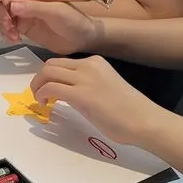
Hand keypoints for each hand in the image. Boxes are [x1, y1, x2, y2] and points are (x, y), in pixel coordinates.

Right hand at [0, 0, 99, 53]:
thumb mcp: (56, 11)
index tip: (5, 2)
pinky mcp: (24, 28)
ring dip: (3, 25)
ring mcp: (25, 14)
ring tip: (13, 36)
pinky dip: (7, 34)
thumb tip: (11, 5)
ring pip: (4, 14)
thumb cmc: (74, 20)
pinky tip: (15, 40)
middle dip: (2, 11)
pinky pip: (8, 28)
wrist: (82, 39)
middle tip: (8, 25)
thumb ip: (34, 8)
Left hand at [30, 56, 167, 145]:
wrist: (144, 120)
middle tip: (39, 94)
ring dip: (37, 86)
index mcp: (96, 62)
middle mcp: (88, 65)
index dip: (50, 75)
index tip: (48, 89)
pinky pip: (51, 88)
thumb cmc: (128, 110)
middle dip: (39, 79)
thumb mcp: (104, 88)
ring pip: (47, 73)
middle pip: (51, 64)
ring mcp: (85, 78)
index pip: (63, 62)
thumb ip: (86, 86)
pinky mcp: (81, 94)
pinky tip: (46, 105)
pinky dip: (42, 95)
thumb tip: (68, 93)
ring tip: (41, 100)